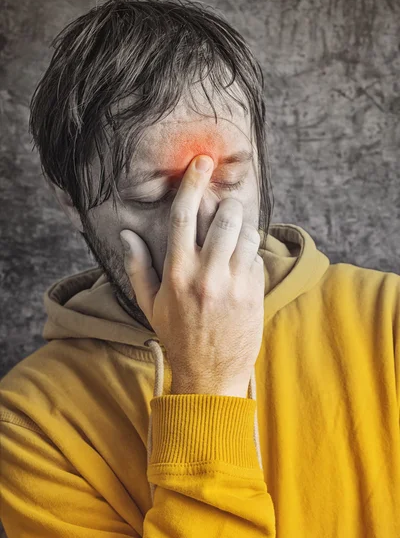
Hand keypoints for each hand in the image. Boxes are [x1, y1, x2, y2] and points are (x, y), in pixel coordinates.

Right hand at [120, 154, 264, 396]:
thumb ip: (137, 267)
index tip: (202, 162)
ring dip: (243, 226)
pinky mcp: (255, 294)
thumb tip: (127, 234)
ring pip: (247, 234)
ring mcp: (234, 285)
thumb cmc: (177, 337)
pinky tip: (241, 263)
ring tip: (235, 234)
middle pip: (224, 218)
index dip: (193, 184)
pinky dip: (251, 252)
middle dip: (228, 203)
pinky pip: (258, 258)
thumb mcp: (149, 305)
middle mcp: (207, 275)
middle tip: (227, 204)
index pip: (184, 216)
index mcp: (177, 274)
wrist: (210, 375)